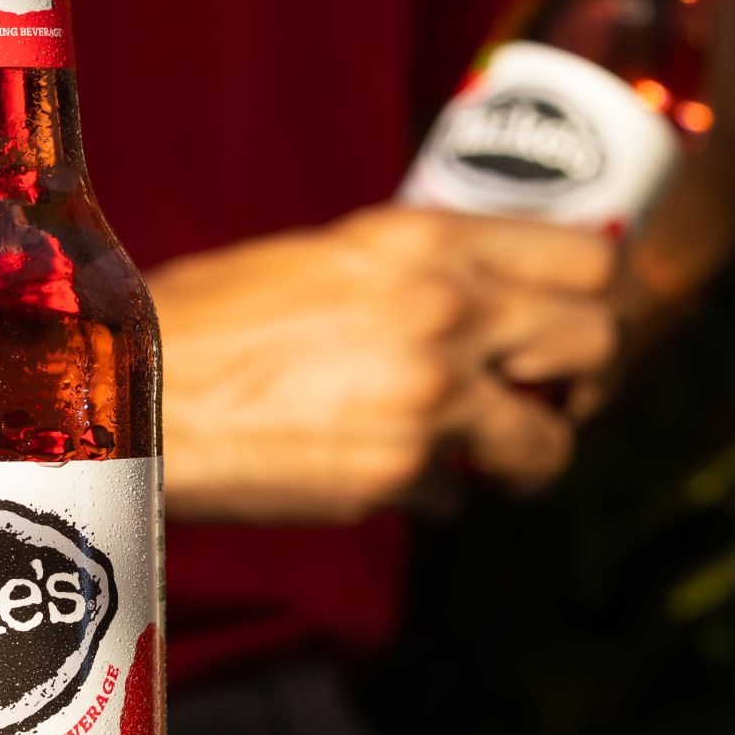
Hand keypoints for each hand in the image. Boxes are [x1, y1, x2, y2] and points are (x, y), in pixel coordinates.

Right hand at [151, 206, 616, 525]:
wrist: (135, 386)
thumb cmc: (216, 317)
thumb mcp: (334, 256)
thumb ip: (426, 271)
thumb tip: (501, 301)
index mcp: (427, 239)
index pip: (590, 254)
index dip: (595, 296)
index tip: (573, 322)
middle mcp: (446, 307)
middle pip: (599, 341)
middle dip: (582, 381)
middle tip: (547, 396)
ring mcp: (431, 395)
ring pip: (550, 443)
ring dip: (524, 457)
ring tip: (481, 456)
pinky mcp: (400, 472)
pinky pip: (459, 496)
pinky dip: (431, 494)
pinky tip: (383, 472)